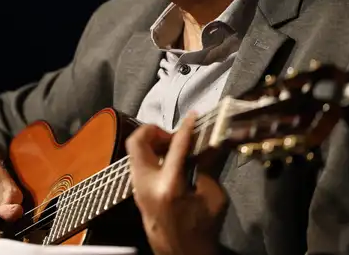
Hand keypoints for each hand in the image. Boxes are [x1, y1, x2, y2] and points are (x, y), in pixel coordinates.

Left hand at [125, 113, 226, 254]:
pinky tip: (169, 162)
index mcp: (168, 186)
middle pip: (138, 142)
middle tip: (174, 136)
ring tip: (174, 148)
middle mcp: (146, 184)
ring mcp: (137, 189)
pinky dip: (151, 155)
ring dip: (152, 143)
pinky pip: (138, 164)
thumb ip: (208, 167)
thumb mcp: (213, 198)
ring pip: (134, 152)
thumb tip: (211, 143)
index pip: (176, 146)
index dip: (186, 127)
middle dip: (155, 130)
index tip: (193, 116)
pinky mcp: (136, 193)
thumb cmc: (202, 231)